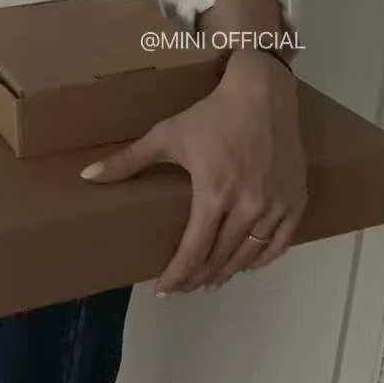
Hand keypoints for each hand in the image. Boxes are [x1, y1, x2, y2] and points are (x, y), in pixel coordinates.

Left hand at [79, 50, 307, 294]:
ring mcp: (275, 204)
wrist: (262, 93)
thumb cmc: (211, 115)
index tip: (164, 289)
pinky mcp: (295, 199)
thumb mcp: (166, 135)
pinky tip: (247, 264)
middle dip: (199, 277)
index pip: (194, 251)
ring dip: (228, 272)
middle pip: (221, 258)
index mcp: (214, 194)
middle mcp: (248, 205)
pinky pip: (281, 242)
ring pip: (250, 254)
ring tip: (211, 281)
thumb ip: (127, 161)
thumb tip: (87, 176)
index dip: (177, 274)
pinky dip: (263, 258)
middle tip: (185, 287)